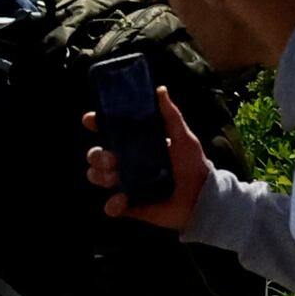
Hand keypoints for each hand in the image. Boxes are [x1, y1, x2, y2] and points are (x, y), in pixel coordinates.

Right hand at [86, 89, 208, 231]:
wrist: (203, 198)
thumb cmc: (193, 164)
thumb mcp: (183, 137)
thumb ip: (170, 115)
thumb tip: (160, 89)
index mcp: (136, 144)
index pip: (109, 131)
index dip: (97, 124)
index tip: (91, 120)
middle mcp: (126, 163)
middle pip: (97, 155)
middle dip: (97, 155)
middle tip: (112, 159)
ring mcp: (126, 184)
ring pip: (97, 177)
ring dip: (100, 176)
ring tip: (115, 178)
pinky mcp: (130, 205)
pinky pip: (111, 206)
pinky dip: (113, 204)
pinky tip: (122, 200)